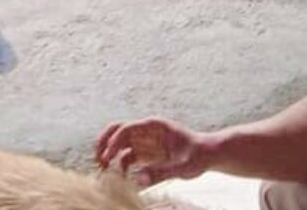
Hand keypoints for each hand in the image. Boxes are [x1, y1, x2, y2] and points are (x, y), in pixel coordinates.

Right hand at [95, 118, 212, 185]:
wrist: (207, 155)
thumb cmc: (198, 157)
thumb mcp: (183, 166)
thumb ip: (161, 173)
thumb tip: (137, 180)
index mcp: (154, 126)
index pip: (126, 129)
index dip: (114, 142)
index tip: (108, 158)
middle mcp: (146, 131)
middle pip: (116, 130)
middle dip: (104, 143)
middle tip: (99, 160)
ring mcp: (145, 141)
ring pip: (118, 143)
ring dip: (109, 155)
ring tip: (105, 171)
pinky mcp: (146, 153)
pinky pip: (127, 157)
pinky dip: (120, 166)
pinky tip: (122, 179)